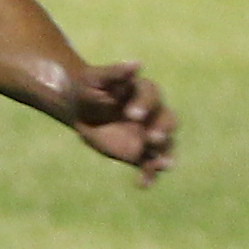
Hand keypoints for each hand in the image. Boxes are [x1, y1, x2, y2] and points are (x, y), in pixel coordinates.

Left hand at [68, 61, 175, 186]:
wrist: (79, 109)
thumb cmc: (87, 88)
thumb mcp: (95, 78)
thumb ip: (115, 73)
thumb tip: (137, 64)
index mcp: (142, 92)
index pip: (151, 96)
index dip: (144, 105)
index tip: (131, 114)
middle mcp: (152, 114)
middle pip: (168, 120)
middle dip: (163, 129)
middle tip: (152, 138)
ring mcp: (148, 134)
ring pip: (166, 145)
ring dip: (166, 154)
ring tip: (162, 164)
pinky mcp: (141, 153)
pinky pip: (151, 166)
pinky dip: (150, 175)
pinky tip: (142, 184)